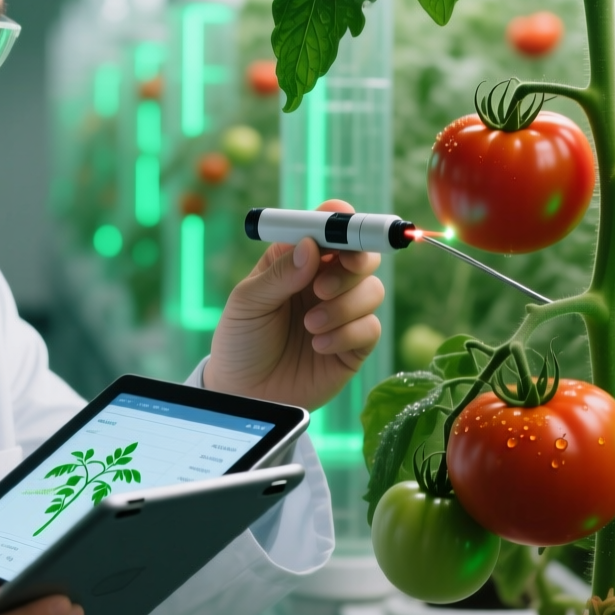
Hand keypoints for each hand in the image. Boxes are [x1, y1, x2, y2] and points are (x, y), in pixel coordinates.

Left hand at [204, 200, 384, 410]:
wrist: (245, 393)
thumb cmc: (241, 340)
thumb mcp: (247, 302)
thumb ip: (278, 274)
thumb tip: (310, 246)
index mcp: (297, 259)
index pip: (329, 226)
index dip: (341, 222)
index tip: (340, 228)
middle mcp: (325, 280)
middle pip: (363, 254)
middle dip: (354, 264)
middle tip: (323, 287)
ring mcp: (343, 311)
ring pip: (373, 290)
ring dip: (344, 306)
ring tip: (309, 326)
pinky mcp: (354, 344)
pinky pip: (371, 327)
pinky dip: (347, 334)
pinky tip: (319, 346)